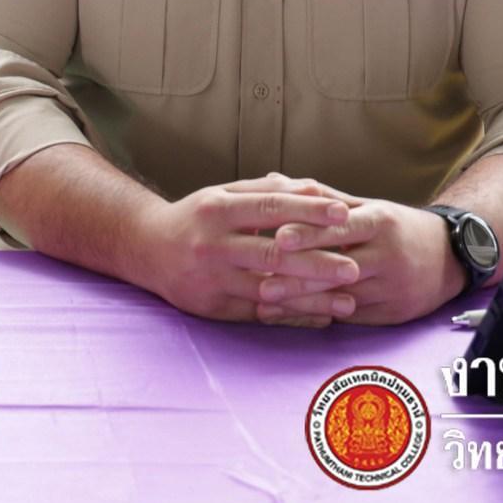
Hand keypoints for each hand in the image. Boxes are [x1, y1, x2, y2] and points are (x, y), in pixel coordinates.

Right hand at [139, 173, 364, 328]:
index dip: (308, 210)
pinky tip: (322, 315)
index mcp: (216, 209)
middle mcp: (211, 245)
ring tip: (349, 299)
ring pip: (269, 290)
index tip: (344, 213)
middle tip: (356, 266)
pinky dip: (293, 316)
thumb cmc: (195, 217)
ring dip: (312, 296)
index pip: (269, 208)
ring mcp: (210, 279)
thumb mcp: (224, 195)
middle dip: (318, 262)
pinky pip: (259, 315)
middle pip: (272, 254)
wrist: (146, 249)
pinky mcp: (211, 308)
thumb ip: (268, 191)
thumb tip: (315, 186)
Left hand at [266, 198, 466, 326]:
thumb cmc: (396, 227)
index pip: (341, 227)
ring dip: (302, 303)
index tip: (278, 238)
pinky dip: (320, 317)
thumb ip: (321, 198)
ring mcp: (392, 287)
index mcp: (380, 221)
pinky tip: (291, 318)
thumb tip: (275, 181)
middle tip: (261, 283)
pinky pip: (352, 318)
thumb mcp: (367, 207)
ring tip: (266, 304)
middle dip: (298, 277)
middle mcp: (388, 254)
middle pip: (338, 267)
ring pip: (342, 297)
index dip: (310, 233)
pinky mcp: (393, 313)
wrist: (451, 257)